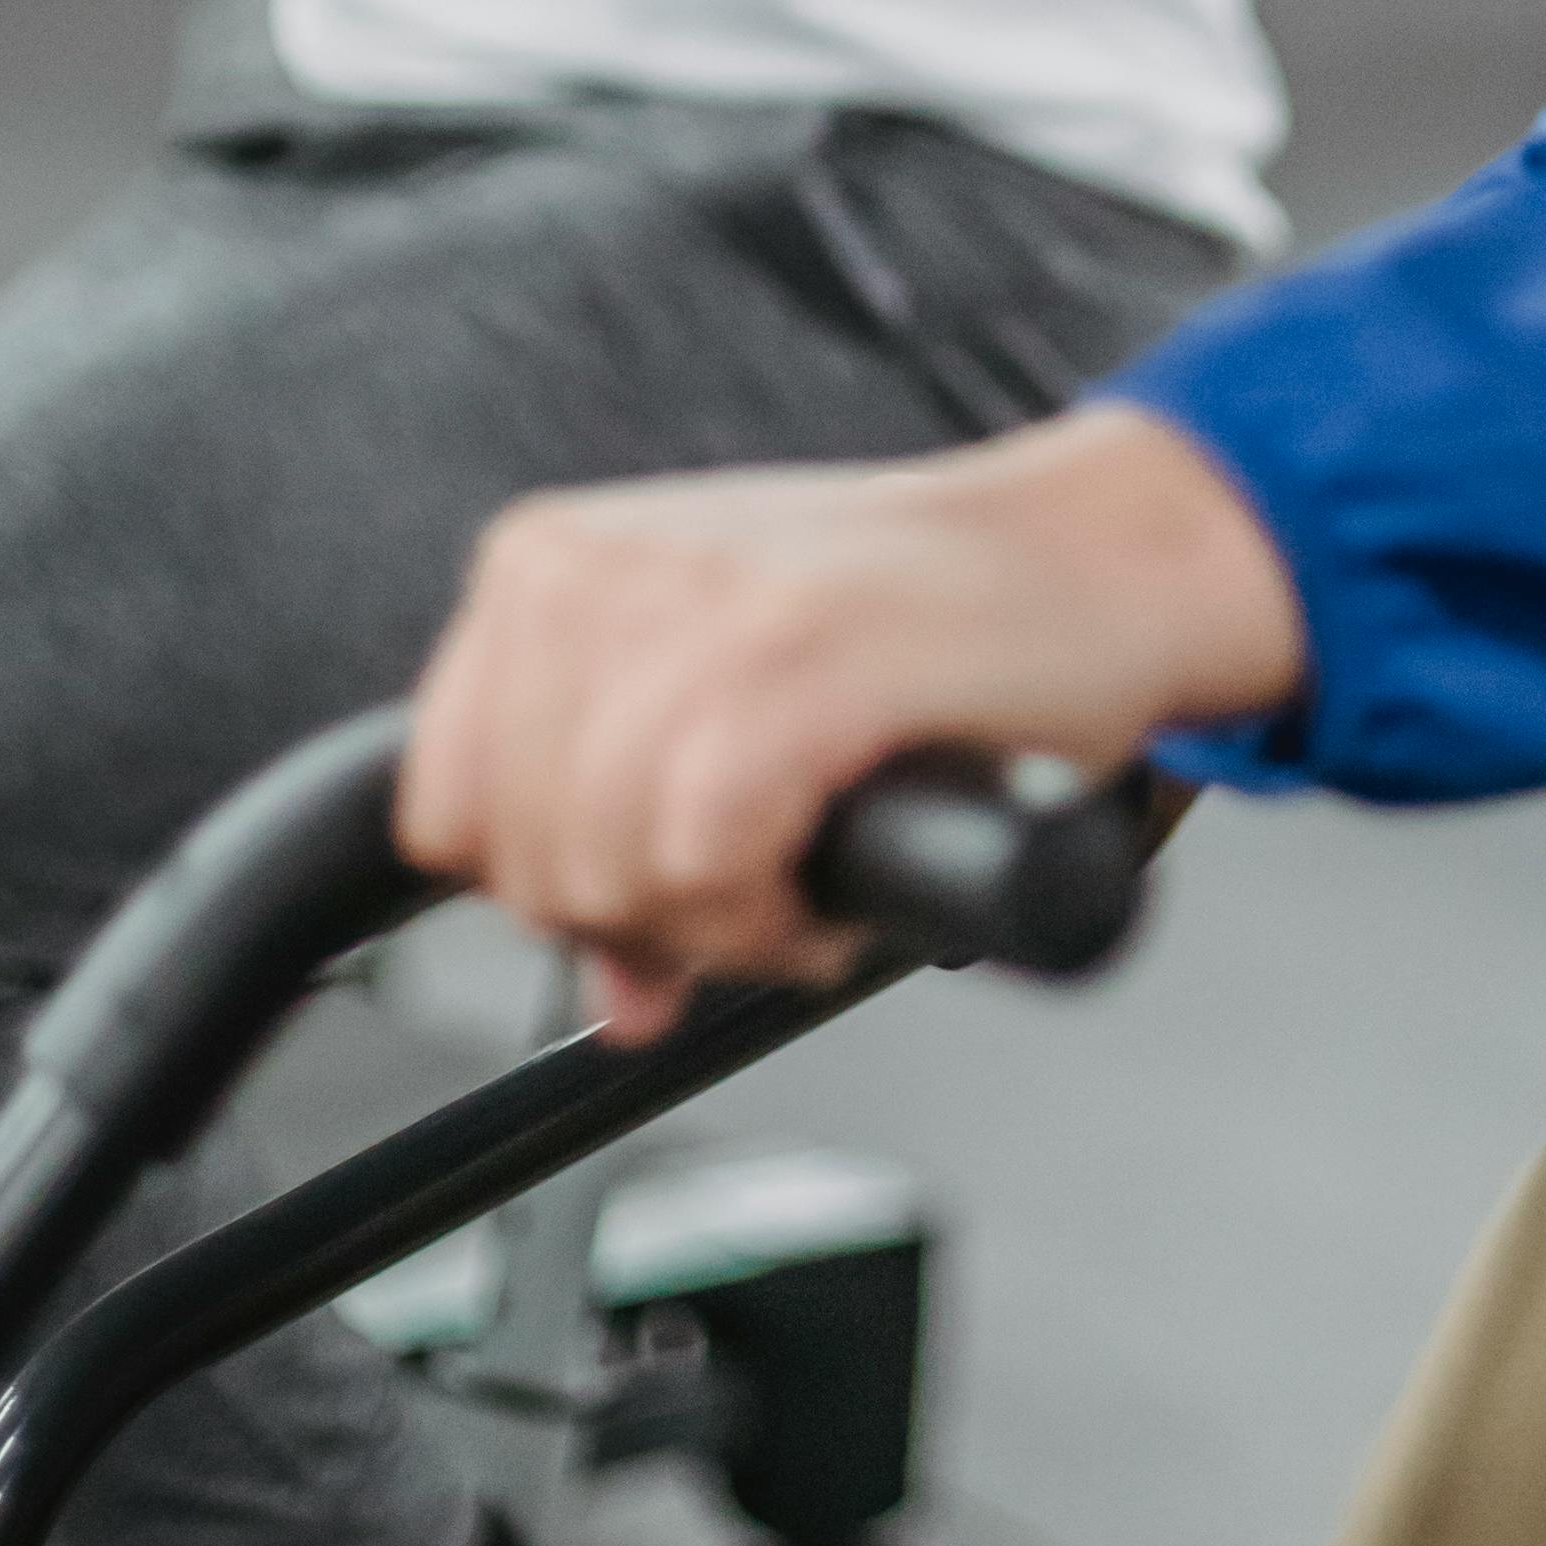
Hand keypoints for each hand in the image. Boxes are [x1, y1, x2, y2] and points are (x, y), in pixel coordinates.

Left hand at [398, 403, 1307, 1036]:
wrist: (1101, 559)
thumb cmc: (937, 630)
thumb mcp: (730, 695)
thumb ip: (633, 816)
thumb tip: (609, 987)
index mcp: (556, 562)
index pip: (444, 803)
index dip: (555, 890)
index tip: (656, 892)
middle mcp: (606, 568)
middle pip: (527, 863)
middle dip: (647, 923)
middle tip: (761, 889)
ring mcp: (697, 607)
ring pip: (605, 874)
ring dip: (725, 925)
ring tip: (807, 873)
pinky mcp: (793, 657)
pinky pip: (701, 864)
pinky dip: (775, 918)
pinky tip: (835, 881)